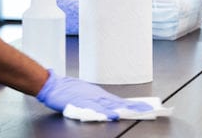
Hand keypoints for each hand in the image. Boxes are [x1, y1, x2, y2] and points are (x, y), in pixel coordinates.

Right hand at [36, 70, 151, 119]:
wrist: (52, 85)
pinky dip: (105, 111)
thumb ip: (97, 101)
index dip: (133, 104)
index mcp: (99, 94)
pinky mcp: (82, 103)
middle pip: (119, 103)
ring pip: (111, 105)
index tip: (146, 107)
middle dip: (134, 107)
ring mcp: (90, 99)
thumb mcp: (84, 92)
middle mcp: (97, 96)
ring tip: (138, 111)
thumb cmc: (65, 89)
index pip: (120, 100)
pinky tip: (114, 114)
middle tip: (149, 109)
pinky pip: (96, 109)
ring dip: (125, 109)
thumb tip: (110, 109)